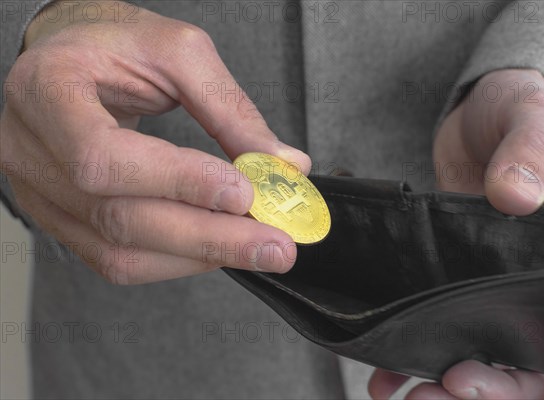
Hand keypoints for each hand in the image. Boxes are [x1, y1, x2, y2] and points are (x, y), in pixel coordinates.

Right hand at [0, 1, 309, 283]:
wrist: (68, 60)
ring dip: (200, 256)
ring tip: (259, 250)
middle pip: (119, 217)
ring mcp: (42, 196)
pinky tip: (218, 249)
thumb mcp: (176, 52)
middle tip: (276, 247)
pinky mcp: (63, 221)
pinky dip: (177, 261)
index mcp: (48, 93)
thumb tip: (284, 163)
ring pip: (120, 251)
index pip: (104, 156)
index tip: (245, 193)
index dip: (177, 181)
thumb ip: (229, 108)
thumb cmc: (114, 47)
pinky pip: (118, 260)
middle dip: (209, 237)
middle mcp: (32, 153)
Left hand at [367, 69, 543, 398]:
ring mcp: (500, 286)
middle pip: (534, 365)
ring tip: (405, 396)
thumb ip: (531, 150)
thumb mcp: (532, 114)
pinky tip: (385, 377)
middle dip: (490, 388)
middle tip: (443, 389)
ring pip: (487, 358)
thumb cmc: (518, 107)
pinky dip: (416, 361)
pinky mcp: (460, 282)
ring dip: (448, 387)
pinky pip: (446, 332)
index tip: (490, 378)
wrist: (479, 111)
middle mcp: (543, 281)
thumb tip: (519, 197)